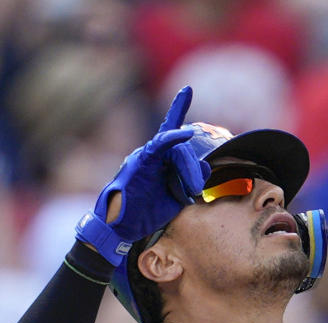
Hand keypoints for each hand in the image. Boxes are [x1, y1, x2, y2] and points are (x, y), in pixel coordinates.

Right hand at [74, 86, 208, 264]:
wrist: (121, 227)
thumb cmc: (146, 212)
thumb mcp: (176, 196)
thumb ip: (191, 180)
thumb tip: (206, 165)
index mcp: (161, 161)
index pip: (173, 134)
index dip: (177, 109)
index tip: (186, 89)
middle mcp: (153, 154)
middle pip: (182, 149)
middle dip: (192, 169)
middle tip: (195, 191)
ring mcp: (145, 157)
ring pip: (174, 149)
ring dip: (186, 169)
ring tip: (189, 190)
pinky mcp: (140, 164)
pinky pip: (158, 147)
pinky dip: (172, 138)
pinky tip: (184, 134)